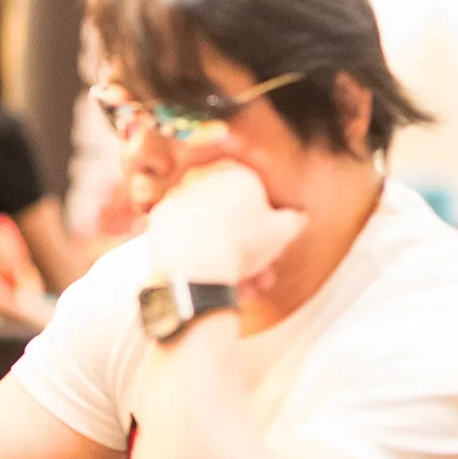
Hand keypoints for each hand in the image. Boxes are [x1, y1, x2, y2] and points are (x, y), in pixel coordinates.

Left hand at [148, 159, 304, 285]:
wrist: (196, 264)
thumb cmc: (242, 244)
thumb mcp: (283, 231)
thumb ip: (293, 220)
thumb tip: (297, 218)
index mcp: (236, 173)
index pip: (257, 196)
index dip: (268, 225)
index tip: (273, 247)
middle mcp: (204, 178)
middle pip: (233, 216)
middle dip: (251, 247)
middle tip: (262, 270)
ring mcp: (179, 196)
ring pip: (212, 230)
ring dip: (231, 258)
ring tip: (246, 285)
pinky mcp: (160, 218)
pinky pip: (188, 237)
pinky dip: (202, 256)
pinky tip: (218, 281)